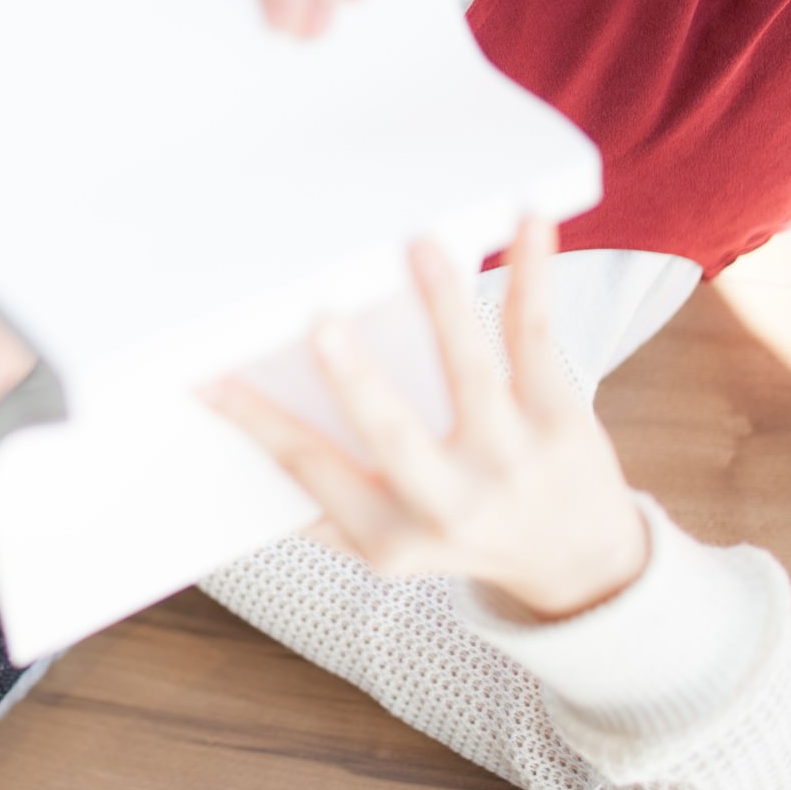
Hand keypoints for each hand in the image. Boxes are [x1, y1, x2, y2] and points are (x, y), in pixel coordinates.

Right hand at [200, 219, 650, 620]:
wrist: (581, 566)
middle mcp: (452, 503)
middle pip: (394, 435)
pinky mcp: (562, 420)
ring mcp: (513, 460)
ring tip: (418, 245)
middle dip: (355, 381)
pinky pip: (537, 341)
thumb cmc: (458, 537)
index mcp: (390, 533)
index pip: (312, 470)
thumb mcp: (383, 547)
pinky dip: (534, 279)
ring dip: (444, 306)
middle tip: (318, 327)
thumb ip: (319, 509)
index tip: (209, 379)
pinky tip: (529, 223)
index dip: (258, 423)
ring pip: (471, 374)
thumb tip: (233, 447)